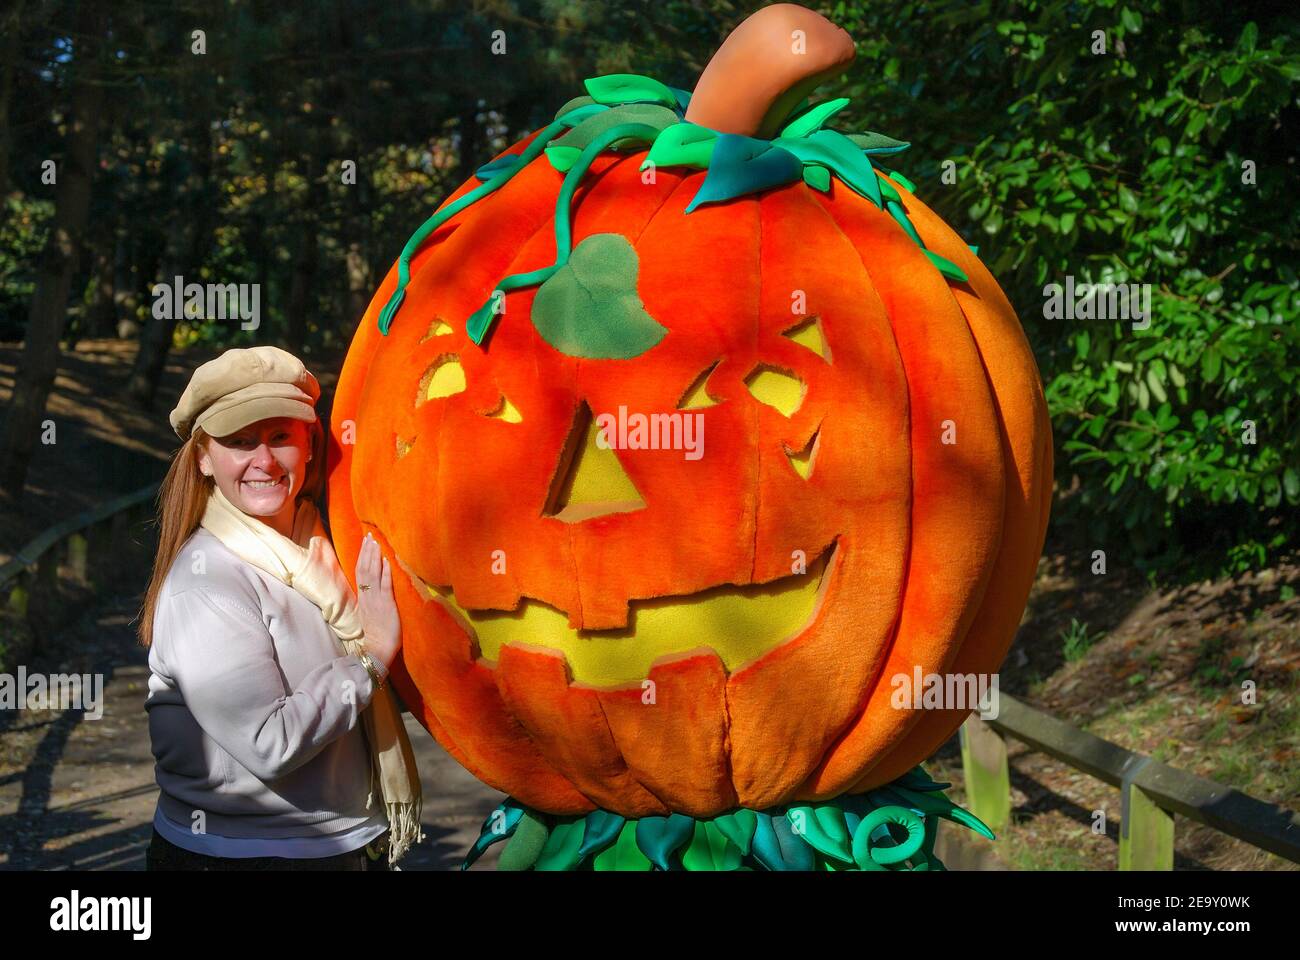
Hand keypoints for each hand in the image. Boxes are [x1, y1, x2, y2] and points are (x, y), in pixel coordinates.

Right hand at [355, 532, 400, 668]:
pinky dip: (385, 572)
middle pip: (364, 568)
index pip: (360, 571)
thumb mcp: (369, 612)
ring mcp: (376, 599)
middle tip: (369, 535)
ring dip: (374, 557)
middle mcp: (367, 595)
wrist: (378, 648)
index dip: (362, 556)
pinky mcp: (386, 604)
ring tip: (376, 542)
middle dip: (367, 551)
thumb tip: (372, 586)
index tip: (365, 542)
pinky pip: (385, 585)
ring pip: (372, 574)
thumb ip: (370, 598)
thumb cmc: (376, 632)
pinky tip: (387, 560)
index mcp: (363, 597)